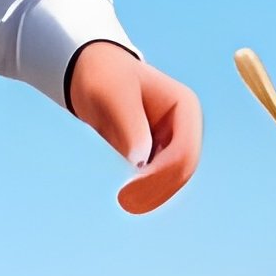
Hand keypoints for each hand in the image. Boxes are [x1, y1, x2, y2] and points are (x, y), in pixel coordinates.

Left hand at [67, 42, 202, 213]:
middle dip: (157, 188)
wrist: (90, 73)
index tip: (132, 189)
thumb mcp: (113, 94)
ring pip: (171, 179)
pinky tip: (126, 195)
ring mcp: (173, 141)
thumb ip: (130, 125)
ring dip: (151, 192)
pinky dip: (144, 189)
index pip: (185, 152)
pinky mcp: (158, 153)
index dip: (163, 175)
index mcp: (185, 107)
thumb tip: (140, 161)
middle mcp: (185, 126)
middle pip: (182, 170)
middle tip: (126, 202)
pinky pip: (157, 178)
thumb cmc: (104, 76)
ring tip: (124, 201)